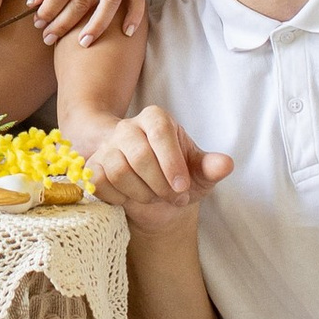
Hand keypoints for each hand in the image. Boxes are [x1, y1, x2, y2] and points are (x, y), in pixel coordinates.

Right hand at [88, 105, 231, 234]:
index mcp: (156, 119)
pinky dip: (119, 198)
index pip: (160, 132)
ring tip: (154, 197)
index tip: (183, 187)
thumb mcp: (200, 175)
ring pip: (119, 172)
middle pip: (139, 156)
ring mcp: (107, 147)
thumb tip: (225, 165)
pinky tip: (132, 198)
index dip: (172, 163)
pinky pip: (100, 183)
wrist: (155, 198)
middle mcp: (128, 127)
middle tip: (174, 197)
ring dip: (141, 194)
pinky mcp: (93, 167)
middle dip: (159, 185)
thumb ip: (211, 167)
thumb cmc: (180, 179)